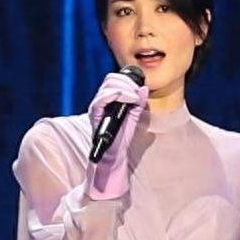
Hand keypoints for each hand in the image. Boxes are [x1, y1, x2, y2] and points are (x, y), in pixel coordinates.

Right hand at [85, 72, 148, 199]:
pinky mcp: (95, 115)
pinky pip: (103, 98)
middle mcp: (101, 103)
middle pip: (110, 79)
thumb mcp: (133, 119)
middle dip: (126, 81)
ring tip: (135, 97)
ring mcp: (97, 108)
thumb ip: (137, 104)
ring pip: (108, 85)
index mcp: (109, 102)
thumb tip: (144, 89)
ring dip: (125, 87)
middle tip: (138, 92)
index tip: (140, 89)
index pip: (114, 80)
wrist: (113, 161)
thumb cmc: (121, 142)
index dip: (128, 80)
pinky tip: (131, 100)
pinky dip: (119, 95)